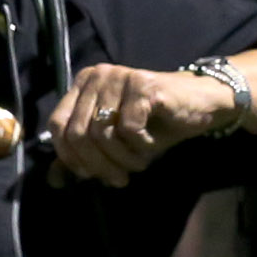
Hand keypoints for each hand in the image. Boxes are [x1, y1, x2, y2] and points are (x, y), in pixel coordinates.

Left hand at [47, 63, 238, 186]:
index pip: (57, 125)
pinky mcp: (143, 86)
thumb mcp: (116, 143)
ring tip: (137, 164)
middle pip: (78, 132)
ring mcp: (119, 77)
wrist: (203, 104)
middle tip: (118, 179)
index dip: (69, 156)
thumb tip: (53, 181)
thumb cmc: (156, 124)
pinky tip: (151, 146)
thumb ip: (84, 156)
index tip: (89, 175)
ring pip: (101, 133)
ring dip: (120, 159)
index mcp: (83, 84)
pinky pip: (129, 129)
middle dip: (97, 164)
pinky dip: (140, 147)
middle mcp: (96, 75)